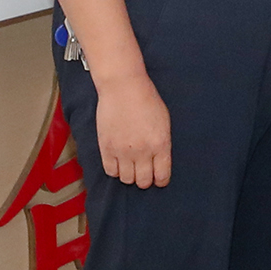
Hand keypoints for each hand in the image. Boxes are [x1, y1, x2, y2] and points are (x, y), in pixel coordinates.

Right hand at [95, 71, 172, 188]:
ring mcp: (123, 151)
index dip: (160, 180)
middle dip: (145, 180)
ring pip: (127, 180)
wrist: (123, 88)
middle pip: (143, 182)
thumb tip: (159, 161)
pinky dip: (115, 170)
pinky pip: (111, 171)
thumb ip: (162, 144)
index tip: (159, 178)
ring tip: (130, 166)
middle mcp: (142, 151)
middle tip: (144, 172)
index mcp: (161, 144)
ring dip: (130, 176)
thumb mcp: (164, 122)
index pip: (162, 176)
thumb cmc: (147, 100)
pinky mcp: (106, 148)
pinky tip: (118, 162)